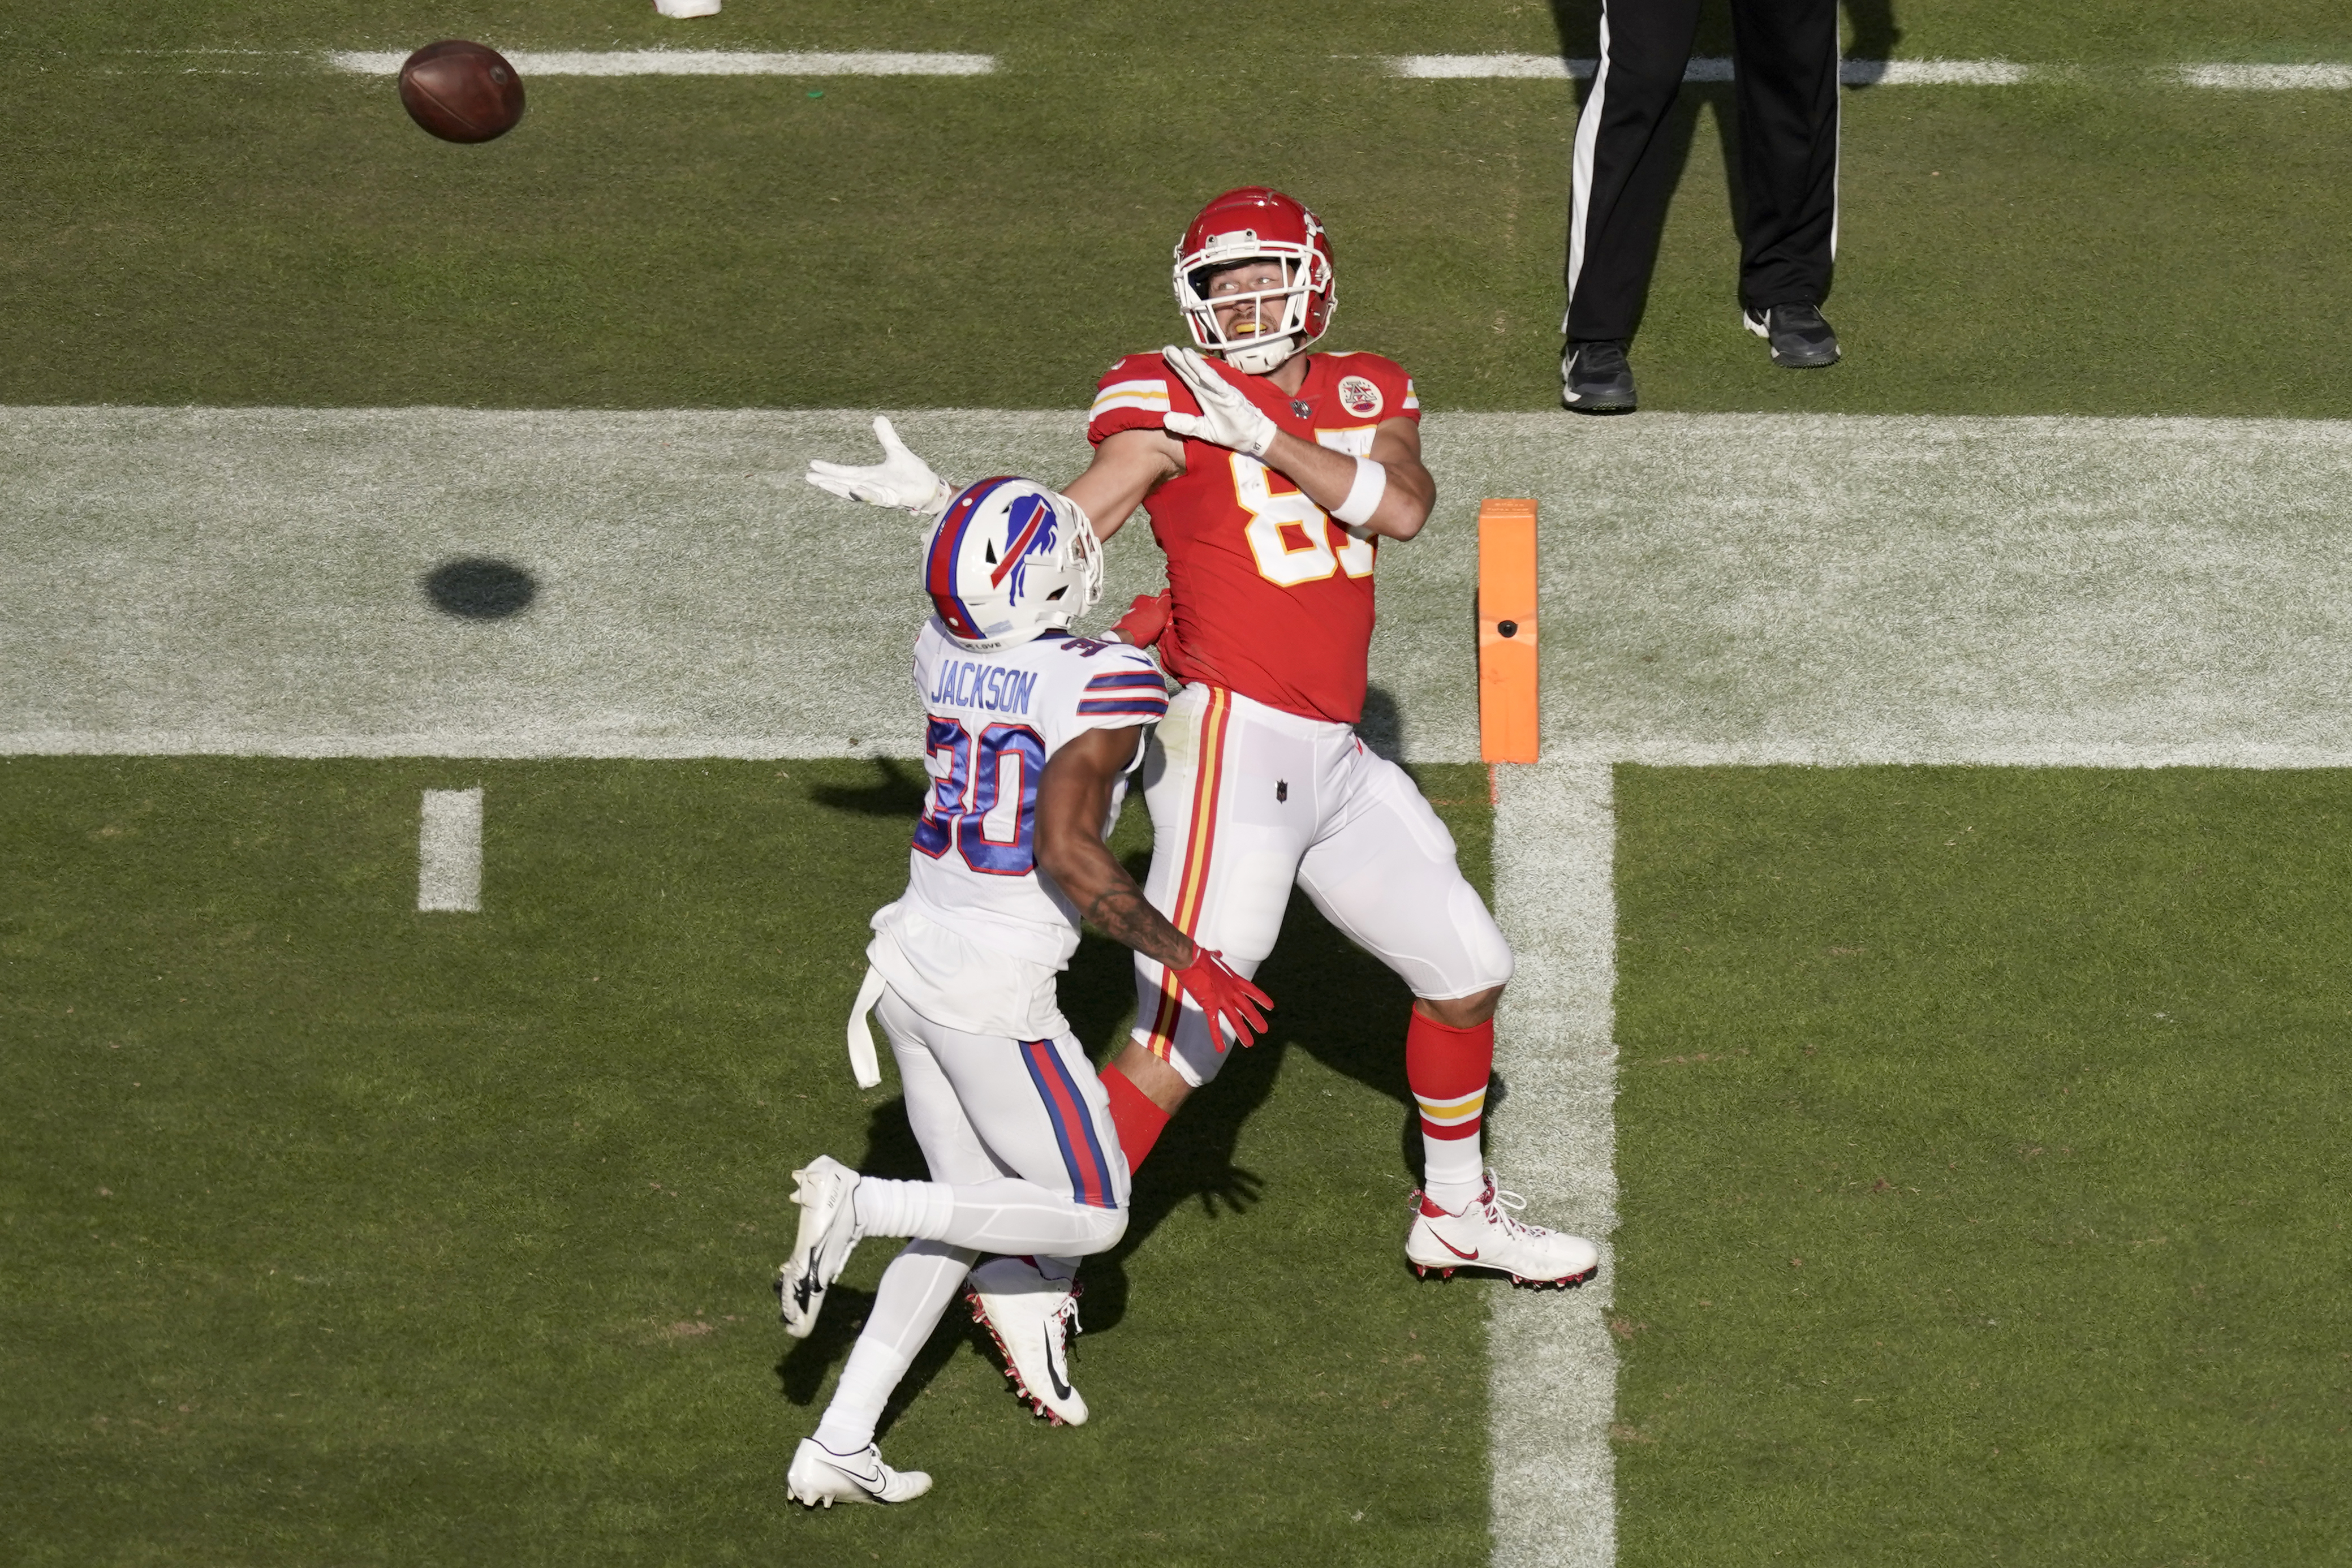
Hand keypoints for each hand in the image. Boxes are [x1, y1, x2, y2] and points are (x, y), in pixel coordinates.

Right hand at [805, 416, 955, 517]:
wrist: (931, 488)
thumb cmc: (913, 474)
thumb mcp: (897, 451)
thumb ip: (886, 437)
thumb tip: (878, 418)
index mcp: (869, 476)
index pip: (845, 473)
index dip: (829, 469)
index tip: (812, 465)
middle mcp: (872, 487)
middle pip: (844, 485)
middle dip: (827, 481)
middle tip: (809, 477)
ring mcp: (881, 495)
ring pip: (856, 493)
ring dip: (840, 489)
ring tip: (824, 482)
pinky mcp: (894, 500)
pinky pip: (877, 498)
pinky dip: (866, 494)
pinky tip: (855, 488)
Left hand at [1108, 591, 1170, 647]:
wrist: (1129, 639)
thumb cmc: (1145, 623)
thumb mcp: (1161, 608)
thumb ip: (1166, 600)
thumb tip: (1168, 593)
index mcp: (1143, 599)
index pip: (1159, 603)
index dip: (1166, 611)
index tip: (1168, 617)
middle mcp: (1136, 607)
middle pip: (1155, 614)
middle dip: (1161, 622)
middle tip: (1164, 628)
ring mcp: (1133, 619)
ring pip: (1151, 624)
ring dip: (1156, 631)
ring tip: (1158, 635)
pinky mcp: (1131, 630)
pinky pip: (1145, 632)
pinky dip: (1150, 636)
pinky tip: (1152, 640)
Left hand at [1160, 346, 1276, 458]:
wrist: (1252, 438)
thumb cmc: (1231, 430)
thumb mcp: (1203, 429)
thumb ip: (1186, 424)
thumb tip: (1165, 419)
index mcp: (1204, 395)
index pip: (1188, 377)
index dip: (1178, 366)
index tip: (1165, 354)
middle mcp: (1212, 390)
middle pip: (1194, 372)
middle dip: (1182, 360)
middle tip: (1168, 348)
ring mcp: (1222, 393)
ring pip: (1207, 375)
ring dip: (1196, 364)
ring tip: (1184, 352)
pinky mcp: (1232, 399)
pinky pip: (1220, 388)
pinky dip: (1212, 380)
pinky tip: (1202, 373)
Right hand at [1170, 946, 1271, 1051]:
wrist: (1189, 958)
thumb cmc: (1197, 956)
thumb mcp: (1211, 956)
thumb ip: (1216, 957)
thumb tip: (1216, 953)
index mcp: (1231, 979)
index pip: (1251, 990)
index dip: (1261, 998)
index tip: (1271, 1007)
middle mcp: (1230, 990)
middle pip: (1246, 1007)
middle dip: (1255, 1019)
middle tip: (1264, 1030)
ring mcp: (1221, 999)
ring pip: (1234, 1019)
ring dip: (1242, 1032)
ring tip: (1250, 1044)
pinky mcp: (1209, 1005)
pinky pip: (1213, 1024)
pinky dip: (1216, 1037)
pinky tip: (1220, 1049)